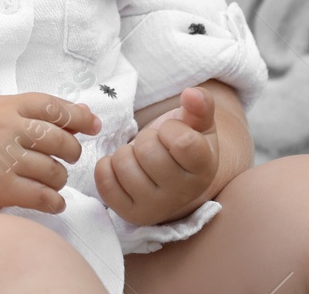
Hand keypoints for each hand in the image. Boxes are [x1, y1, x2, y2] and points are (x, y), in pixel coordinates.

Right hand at [0, 92, 101, 219]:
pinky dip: (55, 201)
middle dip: (72, 151)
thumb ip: (36, 112)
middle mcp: (6, 130)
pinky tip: (54, 201)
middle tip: (67, 158)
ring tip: (52, 180)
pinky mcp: (2, 190)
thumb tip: (82, 112)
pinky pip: (43, 196)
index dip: (78, 116)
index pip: (52, 106)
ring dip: (60, 179)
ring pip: (54, 170)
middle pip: (59, 139)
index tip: (94, 125)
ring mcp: (4, 161)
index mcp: (6, 108)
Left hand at [94, 85, 219, 225]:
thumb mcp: (197, 123)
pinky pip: (104, 181)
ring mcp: (155, 208)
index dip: (170, 128)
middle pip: (147, 151)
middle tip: (154, 146)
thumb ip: (200, 105)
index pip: (182, 142)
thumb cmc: (184, 145)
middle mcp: (182, 194)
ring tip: (139, 159)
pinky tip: (123, 169)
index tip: (172, 133)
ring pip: (123, 165)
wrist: (175, 180)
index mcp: (204, 169)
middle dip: (146, 139)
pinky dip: (107, 167)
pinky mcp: (130, 214)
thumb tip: (191, 93)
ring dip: (126, 153)